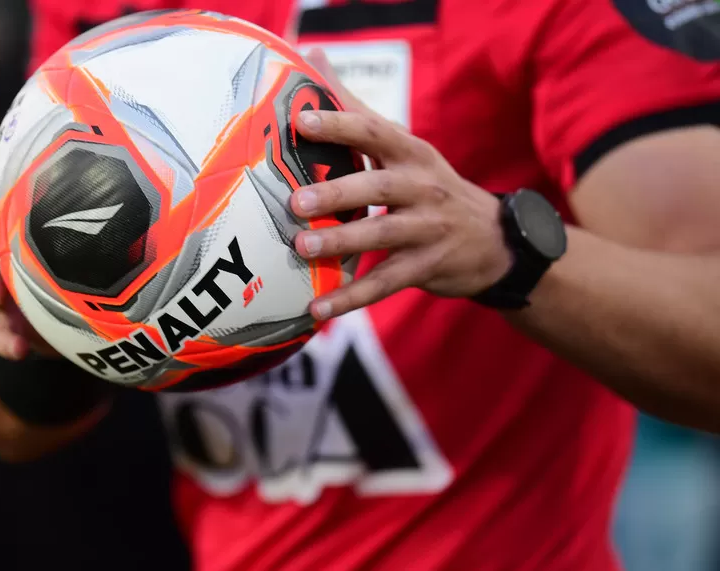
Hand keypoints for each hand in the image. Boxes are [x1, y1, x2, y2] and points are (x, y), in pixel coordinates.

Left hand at [293, 52, 511, 319]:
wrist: (496, 241)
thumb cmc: (432, 189)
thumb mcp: (409, 151)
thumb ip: (361, 114)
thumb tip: (317, 60)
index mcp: (414, 155)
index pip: (377, 132)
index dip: (342, 125)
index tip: (302, 121)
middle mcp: (424, 189)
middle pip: (380, 187)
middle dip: (338, 194)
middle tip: (297, 202)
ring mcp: (429, 230)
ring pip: (383, 236)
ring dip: (342, 244)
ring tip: (303, 250)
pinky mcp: (428, 267)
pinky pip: (386, 284)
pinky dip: (352, 298)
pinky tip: (319, 309)